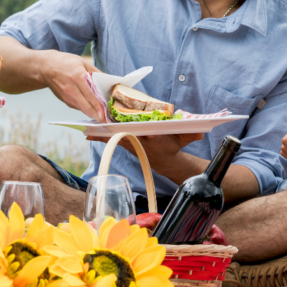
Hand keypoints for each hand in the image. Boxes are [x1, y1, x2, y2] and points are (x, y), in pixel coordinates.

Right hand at [40, 51, 105, 121]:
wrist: (45, 67)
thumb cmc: (65, 62)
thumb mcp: (82, 62)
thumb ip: (96, 72)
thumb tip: (109, 81)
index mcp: (77, 76)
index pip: (89, 94)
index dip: (98, 106)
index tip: (105, 114)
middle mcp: (71, 88)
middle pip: (86, 106)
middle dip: (97, 116)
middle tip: (108, 121)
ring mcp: (67, 96)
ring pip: (83, 109)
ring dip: (93, 115)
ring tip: (104, 118)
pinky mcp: (65, 100)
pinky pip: (78, 107)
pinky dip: (87, 110)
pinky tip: (95, 112)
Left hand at [86, 133, 203, 171]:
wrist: (164, 159)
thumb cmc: (173, 144)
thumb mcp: (183, 139)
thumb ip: (191, 134)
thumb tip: (200, 132)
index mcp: (154, 140)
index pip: (148, 136)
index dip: (143, 134)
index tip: (138, 132)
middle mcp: (140, 143)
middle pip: (126, 135)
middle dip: (115, 131)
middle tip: (102, 127)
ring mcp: (131, 144)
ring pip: (115, 137)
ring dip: (103, 134)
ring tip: (88, 128)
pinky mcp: (125, 144)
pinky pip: (110, 140)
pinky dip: (99, 137)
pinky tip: (86, 133)